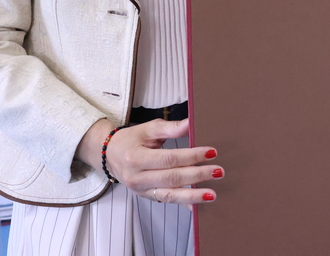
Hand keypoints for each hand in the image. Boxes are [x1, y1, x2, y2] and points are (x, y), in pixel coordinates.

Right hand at [77, 118, 222, 203]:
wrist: (110, 155)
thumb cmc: (131, 139)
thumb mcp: (148, 129)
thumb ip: (171, 128)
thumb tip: (192, 123)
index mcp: (136, 158)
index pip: (169, 158)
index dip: (191, 156)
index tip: (211, 152)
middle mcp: (137, 177)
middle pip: (172, 178)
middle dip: (197, 175)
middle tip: (218, 171)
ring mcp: (141, 190)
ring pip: (170, 195)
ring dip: (193, 196)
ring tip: (213, 194)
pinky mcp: (147, 196)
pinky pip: (167, 201)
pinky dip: (184, 204)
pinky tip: (199, 206)